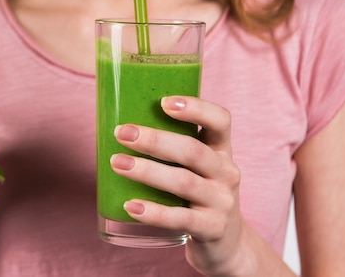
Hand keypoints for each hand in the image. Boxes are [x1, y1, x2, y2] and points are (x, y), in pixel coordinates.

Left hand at [111, 96, 247, 275]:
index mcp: (221, 149)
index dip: (196, 108)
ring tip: (118, 163)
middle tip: (122, 133)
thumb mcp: (196, 166)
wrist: (226, 243)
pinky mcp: (212, 228)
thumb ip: (171, 147)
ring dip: (147, 171)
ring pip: (183, 182)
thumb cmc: (197, 192)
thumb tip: (120, 127)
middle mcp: (226, 172)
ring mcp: (221, 202)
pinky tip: (130, 205)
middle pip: (192, 151)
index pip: (220, 121)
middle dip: (154, 140)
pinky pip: (180, 218)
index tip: (164, 102)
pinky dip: (153, 212)